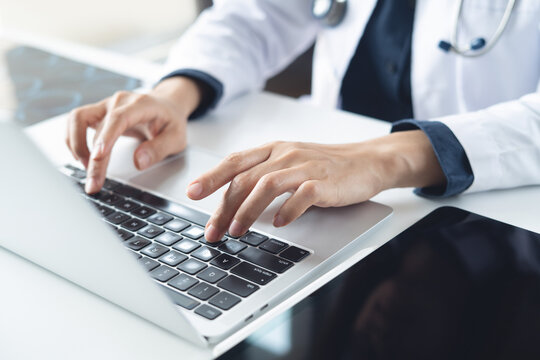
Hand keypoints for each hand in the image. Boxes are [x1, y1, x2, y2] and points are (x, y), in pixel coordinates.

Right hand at [65, 77, 202, 193]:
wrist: (166, 106)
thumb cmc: (171, 121)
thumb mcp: (177, 137)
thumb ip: (159, 149)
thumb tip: (138, 162)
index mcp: (140, 105)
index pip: (118, 119)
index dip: (106, 137)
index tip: (98, 157)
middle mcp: (119, 102)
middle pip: (98, 127)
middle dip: (92, 158)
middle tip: (94, 183)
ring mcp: (106, 105)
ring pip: (77, 119)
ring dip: (76, 145)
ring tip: (88, 169)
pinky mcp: (98, 112)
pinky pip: (76, 122)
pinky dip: (74, 140)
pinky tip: (83, 157)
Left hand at [186, 131, 444, 241]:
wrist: (367, 161)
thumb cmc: (325, 165)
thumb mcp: (290, 163)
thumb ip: (264, 176)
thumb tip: (232, 202)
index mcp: (273, 149)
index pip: (235, 162)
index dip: (211, 177)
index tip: (192, 193)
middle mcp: (285, 154)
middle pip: (245, 178)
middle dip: (223, 207)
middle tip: (213, 230)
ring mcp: (304, 167)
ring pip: (266, 185)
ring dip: (247, 211)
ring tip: (237, 231)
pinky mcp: (324, 182)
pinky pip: (301, 195)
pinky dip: (286, 211)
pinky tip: (278, 224)